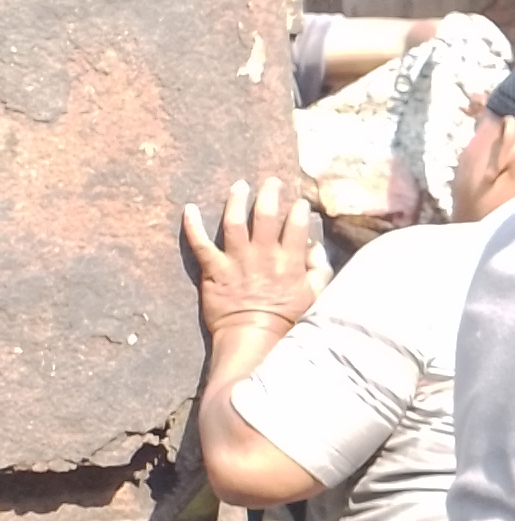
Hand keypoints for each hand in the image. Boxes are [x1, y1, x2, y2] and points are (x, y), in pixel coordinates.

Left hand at [182, 178, 323, 337]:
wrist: (253, 338)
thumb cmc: (286, 319)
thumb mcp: (315, 296)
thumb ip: (319, 270)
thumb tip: (315, 248)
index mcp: (289, 262)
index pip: (295, 226)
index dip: (299, 210)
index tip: (300, 203)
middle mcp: (263, 256)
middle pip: (265, 216)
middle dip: (269, 194)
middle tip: (271, 182)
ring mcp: (236, 261)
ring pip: (234, 222)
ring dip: (236, 200)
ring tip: (239, 186)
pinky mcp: (214, 270)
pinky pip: (200, 243)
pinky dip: (193, 225)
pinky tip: (190, 208)